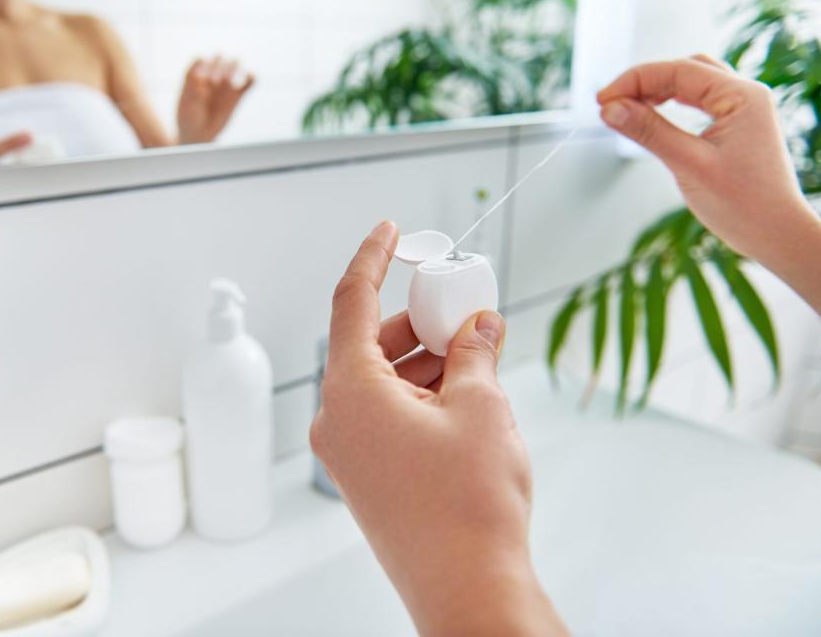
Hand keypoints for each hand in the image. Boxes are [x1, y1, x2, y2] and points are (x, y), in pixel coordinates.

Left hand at [177, 56, 254, 144]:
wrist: (198, 135)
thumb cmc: (188, 118)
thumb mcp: (187, 104)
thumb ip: (192, 88)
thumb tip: (201, 74)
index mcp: (196, 75)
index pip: (202, 60)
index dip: (205, 66)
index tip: (204, 81)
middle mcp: (211, 77)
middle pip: (219, 59)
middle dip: (220, 66)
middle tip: (217, 82)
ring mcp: (225, 86)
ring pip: (234, 66)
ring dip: (235, 67)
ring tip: (230, 82)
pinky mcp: (237, 96)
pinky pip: (248, 82)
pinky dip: (251, 77)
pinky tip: (250, 77)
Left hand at [311, 221, 567, 635]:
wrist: (469, 588)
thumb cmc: (469, 503)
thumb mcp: (481, 406)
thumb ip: (475, 352)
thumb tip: (480, 325)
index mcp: (350, 391)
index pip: (350, 302)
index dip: (373, 258)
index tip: (389, 231)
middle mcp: (338, 420)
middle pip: (370, 344)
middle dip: (418, 322)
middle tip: (464, 312)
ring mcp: (350, 453)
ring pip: (382, 382)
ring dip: (425, 362)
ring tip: (477, 359)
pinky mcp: (368, 477)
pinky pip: (387, 415)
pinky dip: (420, 395)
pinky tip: (464, 397)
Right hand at [597, 55, 818, 260]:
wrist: (779, 236)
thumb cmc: (743, 206)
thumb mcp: (688, 165)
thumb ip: (649, 131)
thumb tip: (609, 109)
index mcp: (742, 96)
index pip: (678, 71)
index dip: (635, 81)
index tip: (602, 101)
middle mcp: (747, 95)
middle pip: (686, 69)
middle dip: (645, 81)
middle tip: (610, 104)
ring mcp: (745, 109)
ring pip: (694, 82)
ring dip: (659, 90)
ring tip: (627, 108)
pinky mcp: (739, 126)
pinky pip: (702, 101)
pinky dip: (674, 103)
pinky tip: (654, 114)